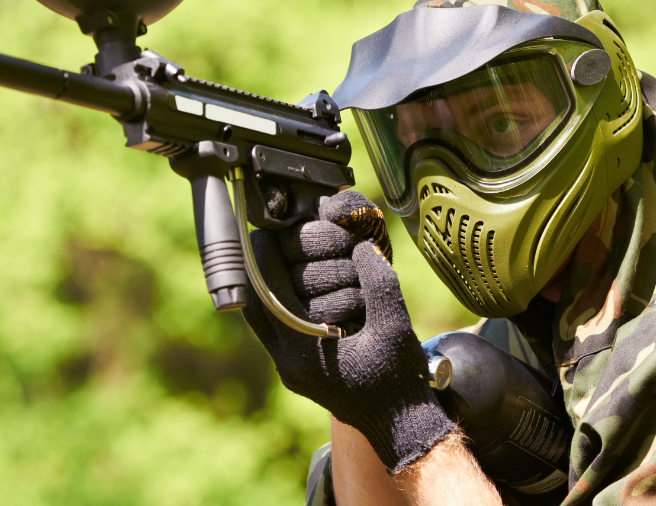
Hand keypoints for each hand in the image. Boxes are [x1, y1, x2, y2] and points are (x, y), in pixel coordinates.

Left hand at [242, 191, 454, 471]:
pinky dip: (281, 302)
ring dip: (271, 285)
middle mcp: (287, 363)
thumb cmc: (399, 379)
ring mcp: (287, 368)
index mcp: (305, 353)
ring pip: (261, 315)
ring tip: (284, 259)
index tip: (270, 231)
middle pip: (257, 303)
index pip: (270, 294)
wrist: (399, 424)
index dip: (267, 259)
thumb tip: (362, 244)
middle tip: (275, 240)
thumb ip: (378, 282)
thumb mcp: (395, 326)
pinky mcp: (294, 367)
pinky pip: (274, 326)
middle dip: (266, 269)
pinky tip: (295, 282)